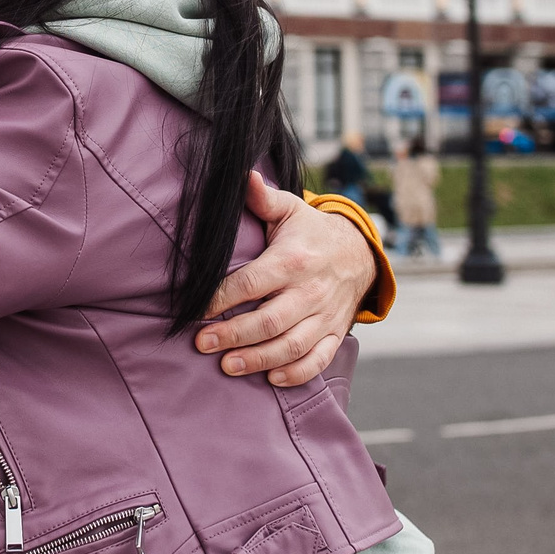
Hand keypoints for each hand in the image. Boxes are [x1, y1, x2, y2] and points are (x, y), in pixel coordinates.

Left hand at [194, 172, 375, 386]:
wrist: (358, 253)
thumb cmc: (310, 232)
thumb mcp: (289, 210)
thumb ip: (262, 198)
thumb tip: (243, 175)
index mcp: (293, 261)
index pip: (251, 283)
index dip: (221, 298)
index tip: (195, 310)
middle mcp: (310, 291)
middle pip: (269, 321)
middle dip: (233, 335)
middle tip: (202, 344)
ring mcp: (324, 315)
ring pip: (291, 345)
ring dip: (258, 359)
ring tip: (227, 366)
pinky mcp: (333, 333)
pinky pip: (317, 359)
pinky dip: (296, 373)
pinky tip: (270, 378)